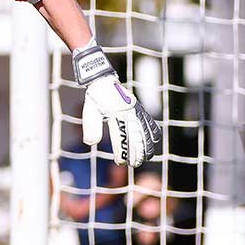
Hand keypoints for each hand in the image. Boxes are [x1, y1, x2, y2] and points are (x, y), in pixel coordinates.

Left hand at [73, 45, 160, 166]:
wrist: (103, 80)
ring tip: (145, 158)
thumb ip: (91, 126)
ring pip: (145, 131)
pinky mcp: (139, 109)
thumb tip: (90, 143)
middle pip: (136, 137)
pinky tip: (155, 142)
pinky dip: (153, 132)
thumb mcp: (89, 111)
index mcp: (116, 114)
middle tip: (134, 164)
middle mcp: (129, 113)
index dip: (122, 151)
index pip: (121, 137)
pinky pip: (150, 122)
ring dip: (147, 146)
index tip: (120, 162)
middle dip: (136, 152)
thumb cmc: (95, 97)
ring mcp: (136, 111)